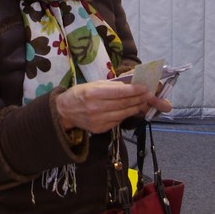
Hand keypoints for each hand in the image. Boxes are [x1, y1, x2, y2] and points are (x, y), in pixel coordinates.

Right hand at [55, 80, 171, 134]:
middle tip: (149, 94)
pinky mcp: (100, 129)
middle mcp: (95, 108)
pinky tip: (131, 110)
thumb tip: (129, 87)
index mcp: (93, 93)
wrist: (65, 111)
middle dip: (138, 98)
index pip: (119, 92)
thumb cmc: (80, 94)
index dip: (134, 90)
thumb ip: (111, 86)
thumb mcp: (93, 84)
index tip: (145, 87)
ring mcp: (98, 120)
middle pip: (123, 103)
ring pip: (123, 114)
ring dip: (135, 107)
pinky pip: (117, 121)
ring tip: (143, 102)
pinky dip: (125, 115)